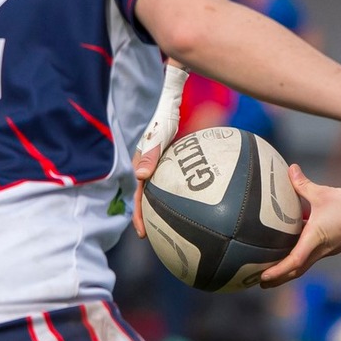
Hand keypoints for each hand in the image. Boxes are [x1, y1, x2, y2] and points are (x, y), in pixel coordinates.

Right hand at [132, 61, 187, 236]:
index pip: (140, 196)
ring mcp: (161, 168)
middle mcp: (150, 169)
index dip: (140, 215)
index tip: (143, 232)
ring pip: (163, 194)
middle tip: (155, 238)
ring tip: (176, 229)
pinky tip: (200, 206)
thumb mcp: (158, 135)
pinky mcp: (172, 164)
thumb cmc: (165, 116)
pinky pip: (177, 183)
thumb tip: (140, 177)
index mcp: (142, 166)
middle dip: (151, 220)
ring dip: (166, 210)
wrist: (171, 102)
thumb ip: (150, 154)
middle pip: (149, 200)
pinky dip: (183, 195)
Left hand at [259, 164, 340, 287]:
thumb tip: (290, 169)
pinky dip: (297, 257)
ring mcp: (326, 250)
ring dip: (287, 270)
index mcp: (314, 240)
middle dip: (277, 278)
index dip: (276, 271)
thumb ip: (303, 184)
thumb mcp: (324, 193)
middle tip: (258, 281)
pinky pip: (310, 255)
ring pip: (303, 265)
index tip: (261, 278)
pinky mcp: (331, 245)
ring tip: (270, 268)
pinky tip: (291, 246)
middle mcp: (319, 250)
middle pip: (295, 271)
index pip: (293, 262)